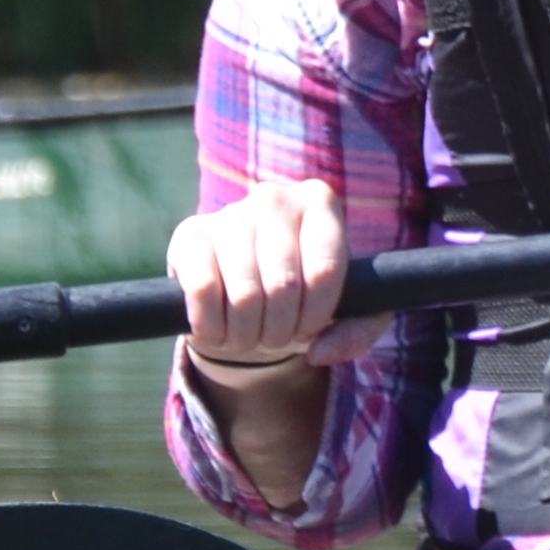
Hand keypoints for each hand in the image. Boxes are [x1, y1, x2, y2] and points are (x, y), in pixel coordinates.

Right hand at [168, 178, 390, 383]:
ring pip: (244, 294)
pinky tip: (216, 329)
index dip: (316, 315)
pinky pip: (202, 291)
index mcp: (320, 203)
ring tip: (247, 336)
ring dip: (245, 335)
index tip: (309, 326)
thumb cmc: (303, 296)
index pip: (324, 270)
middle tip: (274, 337)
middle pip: (283, 286)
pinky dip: (211, 326)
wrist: (245, 291)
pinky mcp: (190, 236)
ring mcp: (229, 213)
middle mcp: (274, 198)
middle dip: (280, 330)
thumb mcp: (346, 310)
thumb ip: (359, 331)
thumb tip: (320, 351)